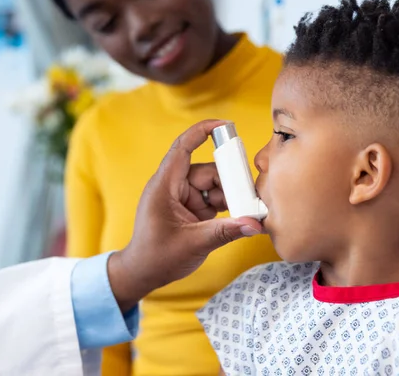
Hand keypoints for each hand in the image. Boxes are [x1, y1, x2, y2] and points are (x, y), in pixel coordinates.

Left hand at [108, 120, 262, 311]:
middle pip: (206, 171)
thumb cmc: (156, 257)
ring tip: (246, 210)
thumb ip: (225, 232)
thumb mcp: (193, 244)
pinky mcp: (189, 209)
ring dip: (229, 197)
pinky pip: (211, 199)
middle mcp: (172, 187)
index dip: (202, 132)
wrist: (142, 273)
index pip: (183, 148)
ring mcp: (181, 198)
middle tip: (250, 195)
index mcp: (164, 186)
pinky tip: (239, 216)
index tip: (225, 125)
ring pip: (212, 186)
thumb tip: (256, 224)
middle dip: (228, 181)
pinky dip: (225, 206)